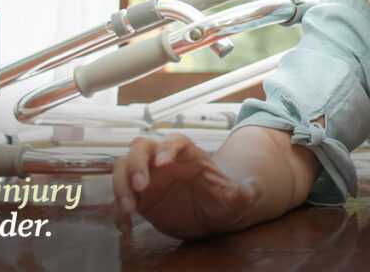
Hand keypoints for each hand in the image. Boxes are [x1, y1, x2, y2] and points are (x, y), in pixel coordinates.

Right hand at [112, 133, 260, 239]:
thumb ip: (243, 194)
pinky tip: (126, 227)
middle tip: (142, 186)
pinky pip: (120, 199)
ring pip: (123, 167)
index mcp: (188, 155)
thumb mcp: (234, 200)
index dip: (167, 147)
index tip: (162, 162)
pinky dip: (118, 211)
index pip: (175, 141)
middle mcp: (163, 162)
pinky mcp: (138, 197)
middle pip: (141, 148)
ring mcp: (148, 177)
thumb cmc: (222, 201)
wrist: (211, 216)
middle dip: (137, 164)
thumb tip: (251, 190)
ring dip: (121, 184)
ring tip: (129, 208)